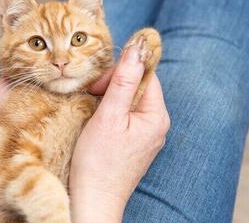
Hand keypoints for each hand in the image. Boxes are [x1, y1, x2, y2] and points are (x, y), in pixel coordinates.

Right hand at [70, 45, 169, 222]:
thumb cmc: (98, 161)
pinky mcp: (136, 144)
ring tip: (92, 110)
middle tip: (91, 96)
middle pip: (138, 87)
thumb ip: (123, 80)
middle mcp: (157, 125)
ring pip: (130, 102)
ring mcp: (147, 136)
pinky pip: (126, 117)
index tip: (97, 83)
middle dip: (113, 85)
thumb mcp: (109, 115)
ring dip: (110, 98)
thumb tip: (137, 48)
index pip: (145, 75)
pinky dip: (111, 113)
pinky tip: (97, 122)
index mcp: (156, 116)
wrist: (94, 200)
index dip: (121, 72)